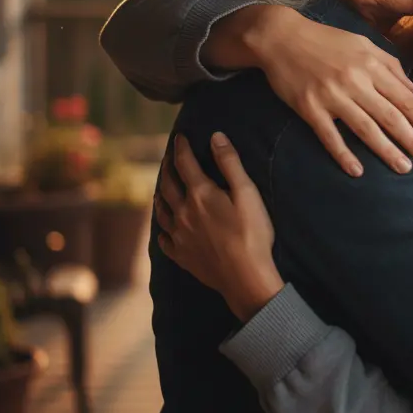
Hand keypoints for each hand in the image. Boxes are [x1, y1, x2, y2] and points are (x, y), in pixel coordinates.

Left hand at [156, 132, 283, 321]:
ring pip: (162, 211)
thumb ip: (230, 164)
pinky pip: (164, 240)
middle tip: (169, 158)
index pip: (185, 164)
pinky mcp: (182, 256)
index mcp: (200, 194)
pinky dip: (162, 230)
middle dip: (168, 168)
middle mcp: (183, 213)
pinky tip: (164, 230)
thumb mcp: (247, 193)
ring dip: (160, 195)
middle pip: (168, 185)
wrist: (245, 276)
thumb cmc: (251, 233)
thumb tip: (216, 137)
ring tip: (161, 189)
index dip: (182, 148)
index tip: (179, 137)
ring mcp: (180, 236)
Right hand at [243, 6, 412, 177]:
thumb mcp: (362, 43)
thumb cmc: (325, 40)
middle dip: (412, 141)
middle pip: (391, 116)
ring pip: (366, 128)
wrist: (281, 37)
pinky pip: (329, 136)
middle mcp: (355, 81)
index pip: (405, 98)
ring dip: (387, 151)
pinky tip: (357, 171)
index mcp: (371, 65)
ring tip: (404, 169)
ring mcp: (331, 95)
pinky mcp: (309, 108)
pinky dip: (343, 154)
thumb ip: (391, 65)